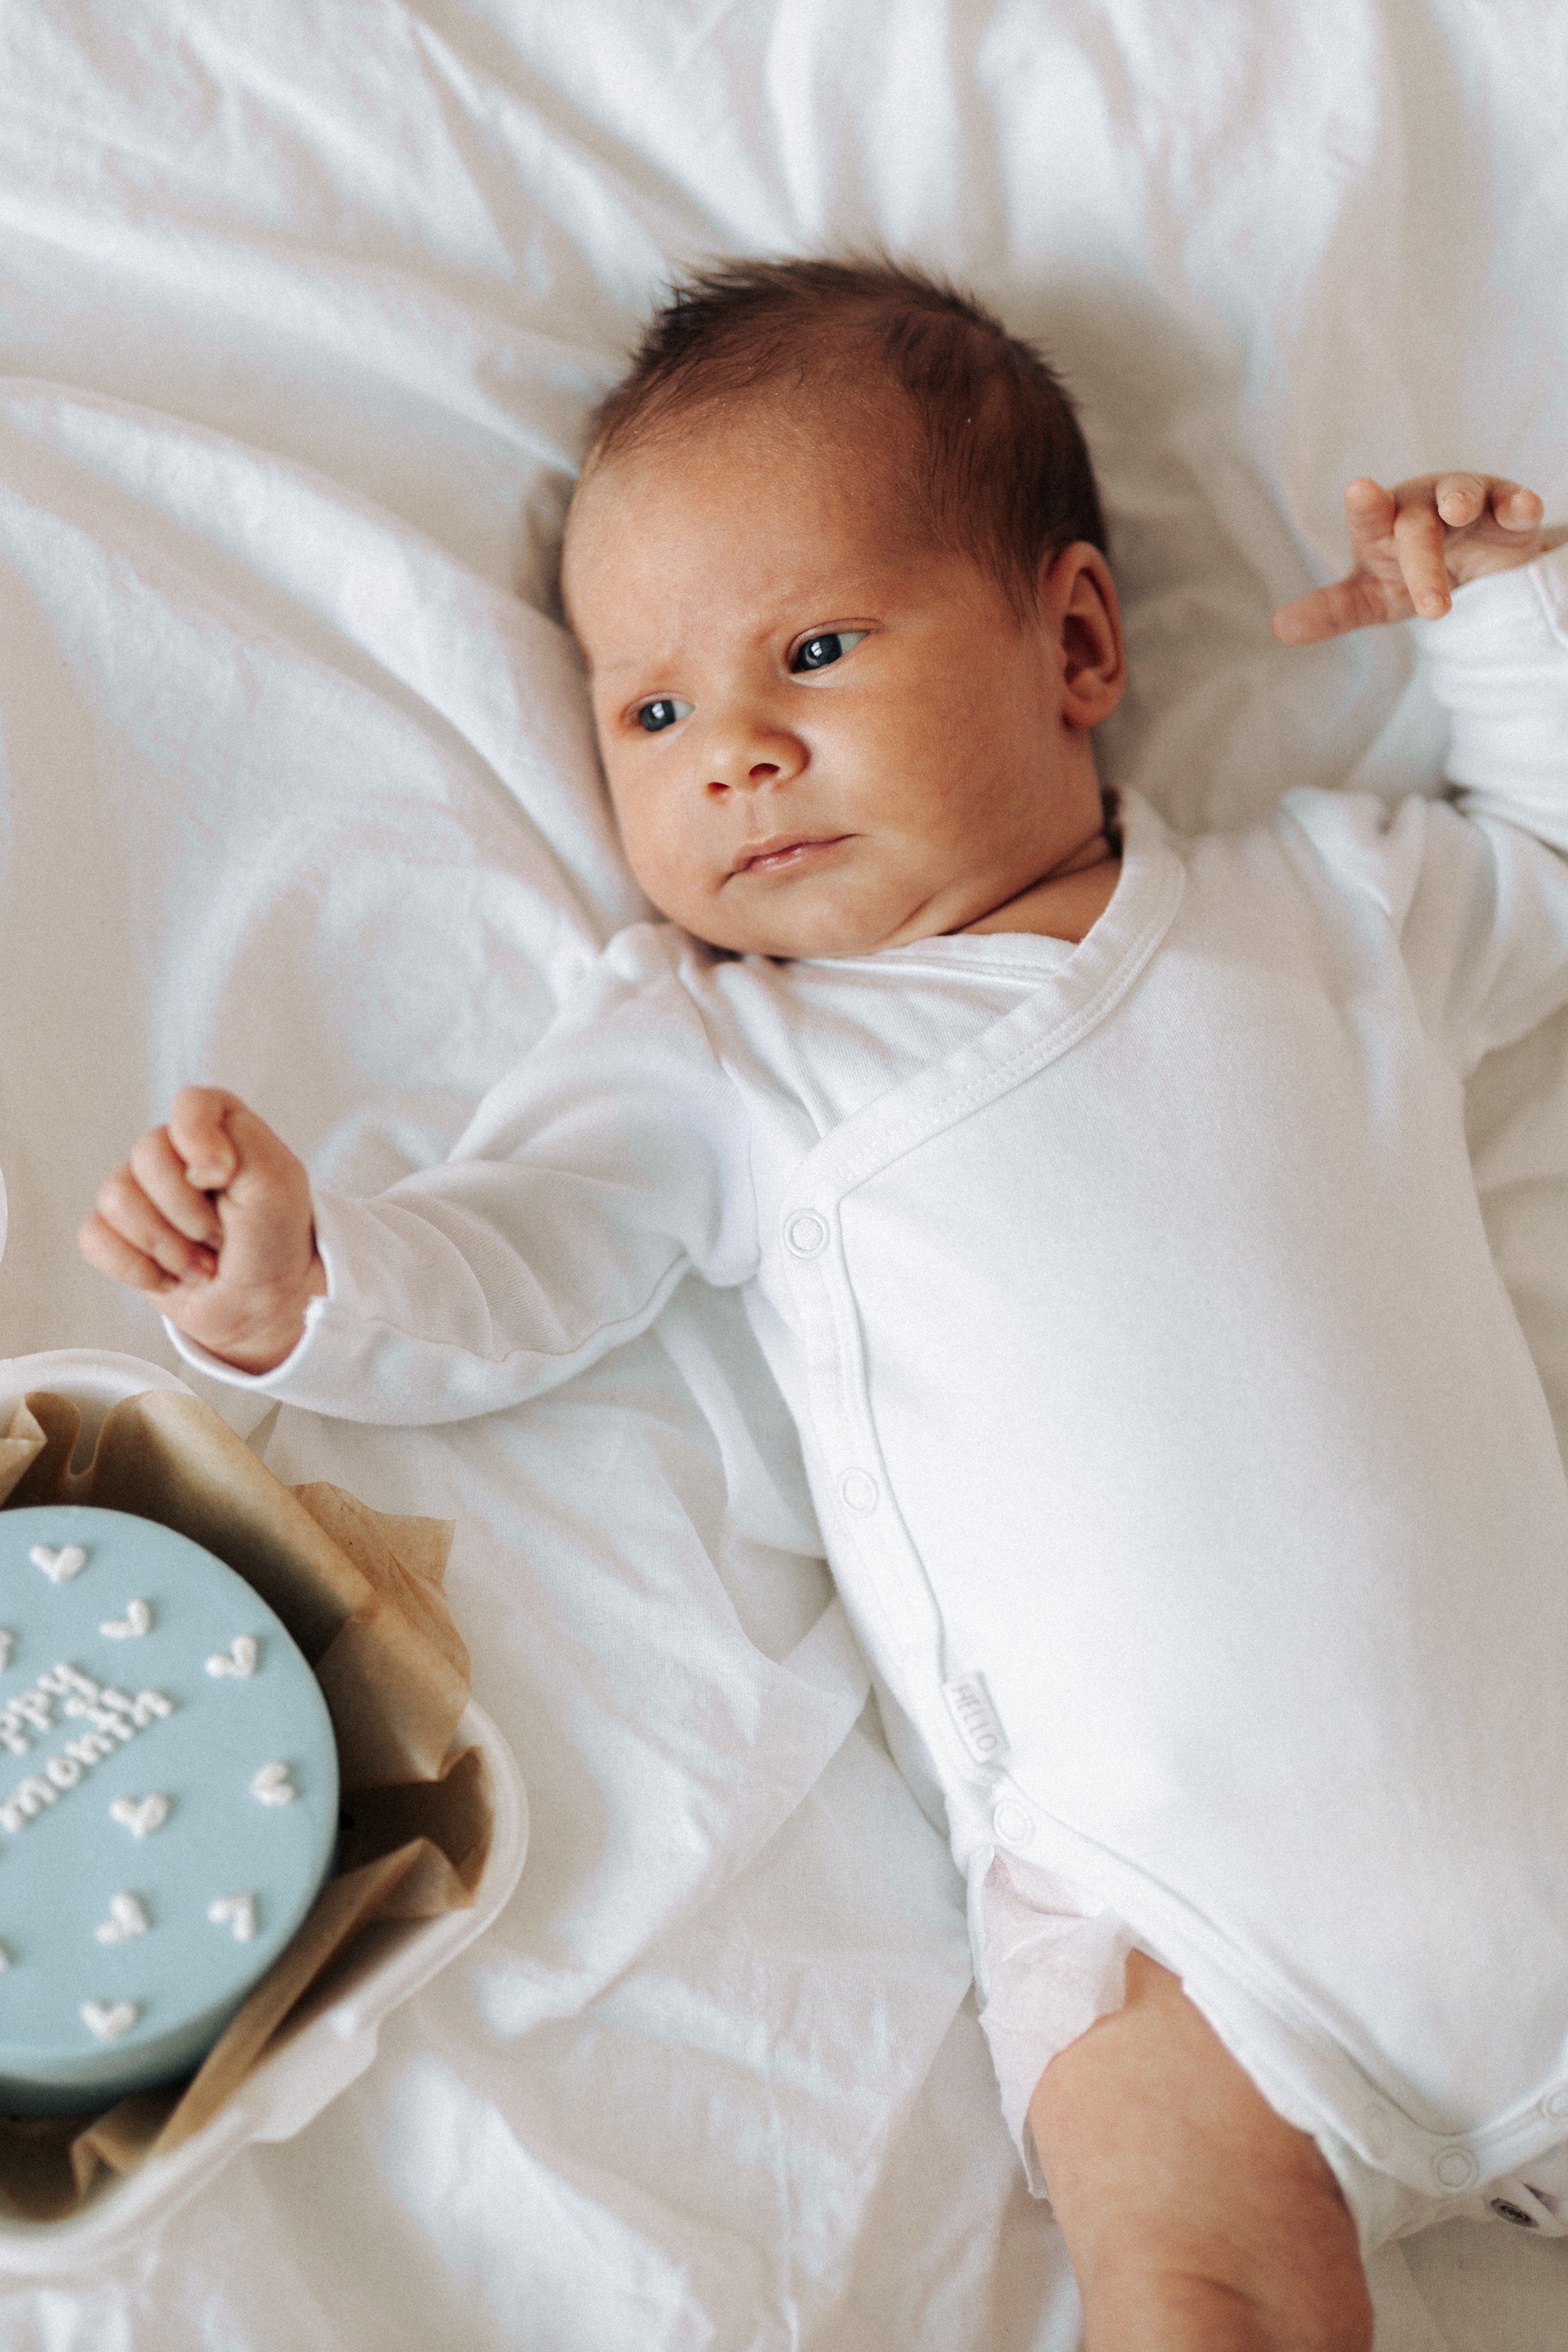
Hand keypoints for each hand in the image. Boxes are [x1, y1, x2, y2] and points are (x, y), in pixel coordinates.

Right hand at [78, 1088, 325, 1373]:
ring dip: (167, 1246)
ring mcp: (140, 1191)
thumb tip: (193, 1162)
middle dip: (188, 1211)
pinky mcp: (117, 1233)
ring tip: (203, 1264)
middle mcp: (174, 1152)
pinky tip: (170, 1276)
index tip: (223, 1178)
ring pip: (116, 1199)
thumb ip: (246, 1145)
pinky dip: (137, 1268)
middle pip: (146, 1156)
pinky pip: (95, 1238)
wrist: (261, 1305)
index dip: (198, 1139)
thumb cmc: (274, 1240)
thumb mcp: (280, 1186)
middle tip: (221, 1237)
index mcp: (219, 1128)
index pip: (190, 1104)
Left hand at [1271, 472, 1564, 644]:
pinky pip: (1512, 503)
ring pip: (1462, 494)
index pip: (1369, 517)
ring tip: (1460, 511)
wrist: (1470, 569)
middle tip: (1433, 608)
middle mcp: (1420, 507)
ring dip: (1462, 499)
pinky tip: (1525, 508)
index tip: (1359, 491)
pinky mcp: (1505, 508)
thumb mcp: (1371, 597)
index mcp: (1381, 527)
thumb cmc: (1406, 573)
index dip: (1365, 506)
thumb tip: (1280, 628)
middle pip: (1417, 526)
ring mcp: (1464, 503)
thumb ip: (1331, 610)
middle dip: (1423, 561)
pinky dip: (1518, 505)